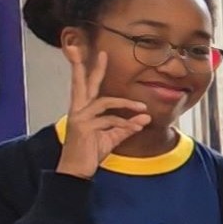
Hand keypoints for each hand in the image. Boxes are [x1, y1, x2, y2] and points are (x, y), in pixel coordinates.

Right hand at [53, 32, 149, 177]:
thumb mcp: (112, 137)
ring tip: (143, 108)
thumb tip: (145, 116)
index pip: (84, 85)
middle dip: (92, 67)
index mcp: (82, 108)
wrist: (77, 170)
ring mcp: (79, 117)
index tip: (94, 52)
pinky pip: (109, 121)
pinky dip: (125, 124)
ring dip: (126, 104)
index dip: (87, 68)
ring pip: (105, 102)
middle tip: (103, 53)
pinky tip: (137, 127)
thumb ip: (127, 125)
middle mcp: (78, 109)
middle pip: (83, 83)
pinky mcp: (84, 128)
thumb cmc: (91, 151)